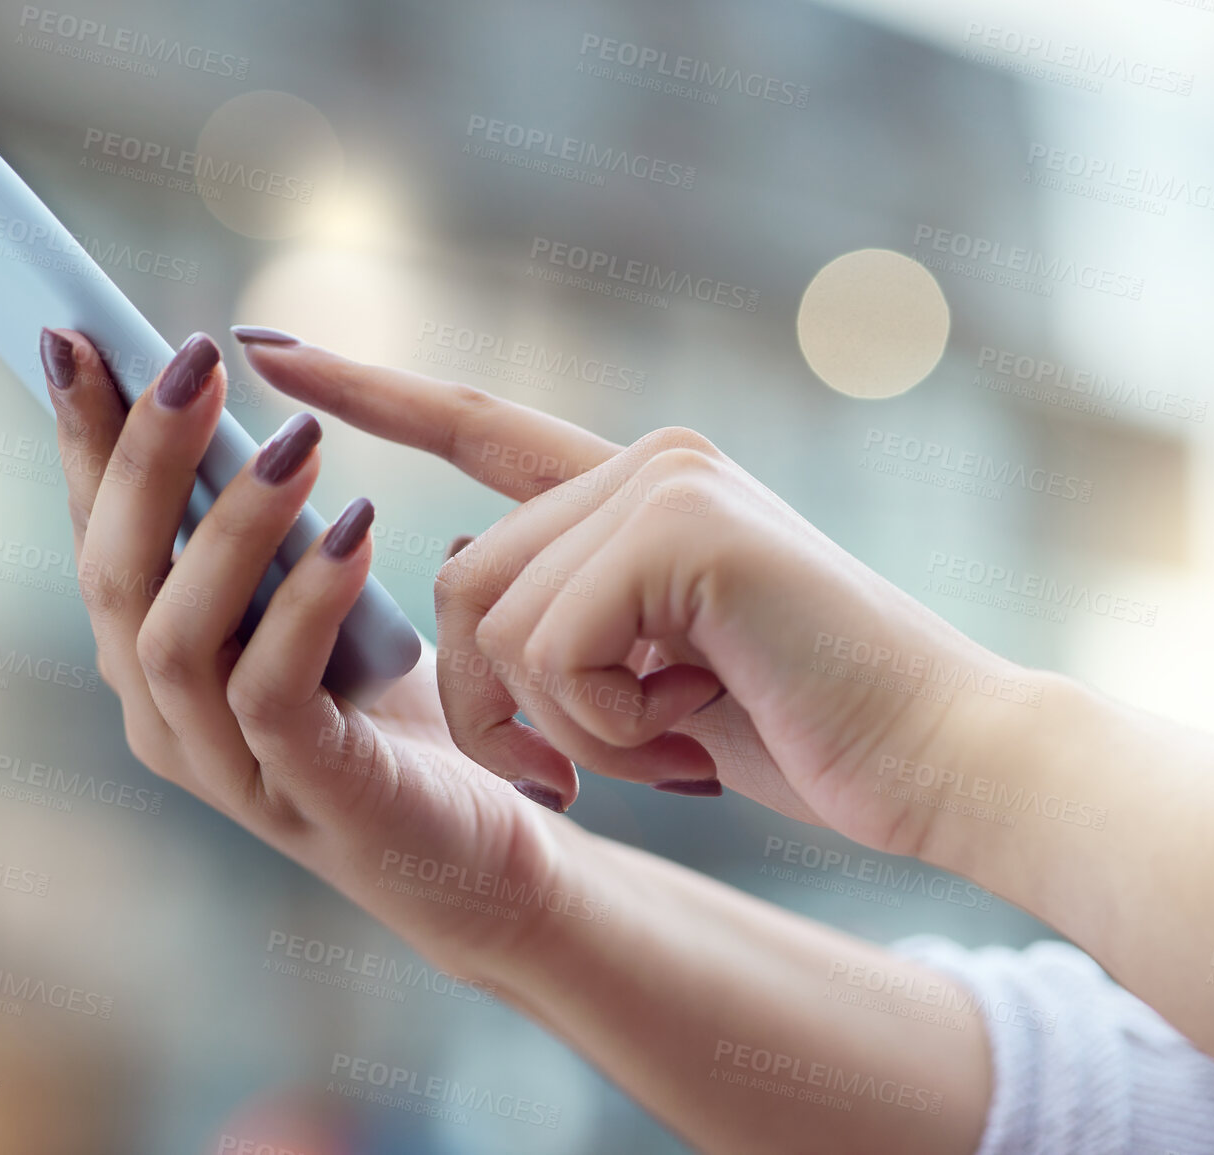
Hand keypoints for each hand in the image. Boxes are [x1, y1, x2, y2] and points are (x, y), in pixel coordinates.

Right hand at [36, 327, 603, 976]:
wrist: (481, 839)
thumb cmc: (395, 708)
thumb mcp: (318, 594)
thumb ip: (265, 527)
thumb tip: (227, 390)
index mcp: (151, 657)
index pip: (95, 532)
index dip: (81, 436)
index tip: (78, 330)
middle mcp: (162, 715)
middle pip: (112, 575)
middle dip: (140, 457)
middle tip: (193, 356)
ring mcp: (223, 766)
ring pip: (175, 636)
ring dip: (228, 524)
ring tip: (299, 440)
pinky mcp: (304, 794)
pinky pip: (272, 693)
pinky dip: (307, 604)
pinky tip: (355, 528)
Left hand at [236, 330, 1046, 857]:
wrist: (943, 760)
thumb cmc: (802, 725)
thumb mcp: (650, 668)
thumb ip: (562, 608)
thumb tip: (452, 554)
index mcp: (634, 486)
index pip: (475, 423)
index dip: (369, 388)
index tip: (270, 349)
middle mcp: (646, 460)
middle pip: (460, 576)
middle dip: (496, 705)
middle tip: (588, 770)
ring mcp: (667, 480)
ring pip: (493, 616)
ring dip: (564, 722)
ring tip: (668, 741)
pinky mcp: (685, 525)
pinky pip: (551, 647)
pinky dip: (603, 727)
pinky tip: (691, 732)